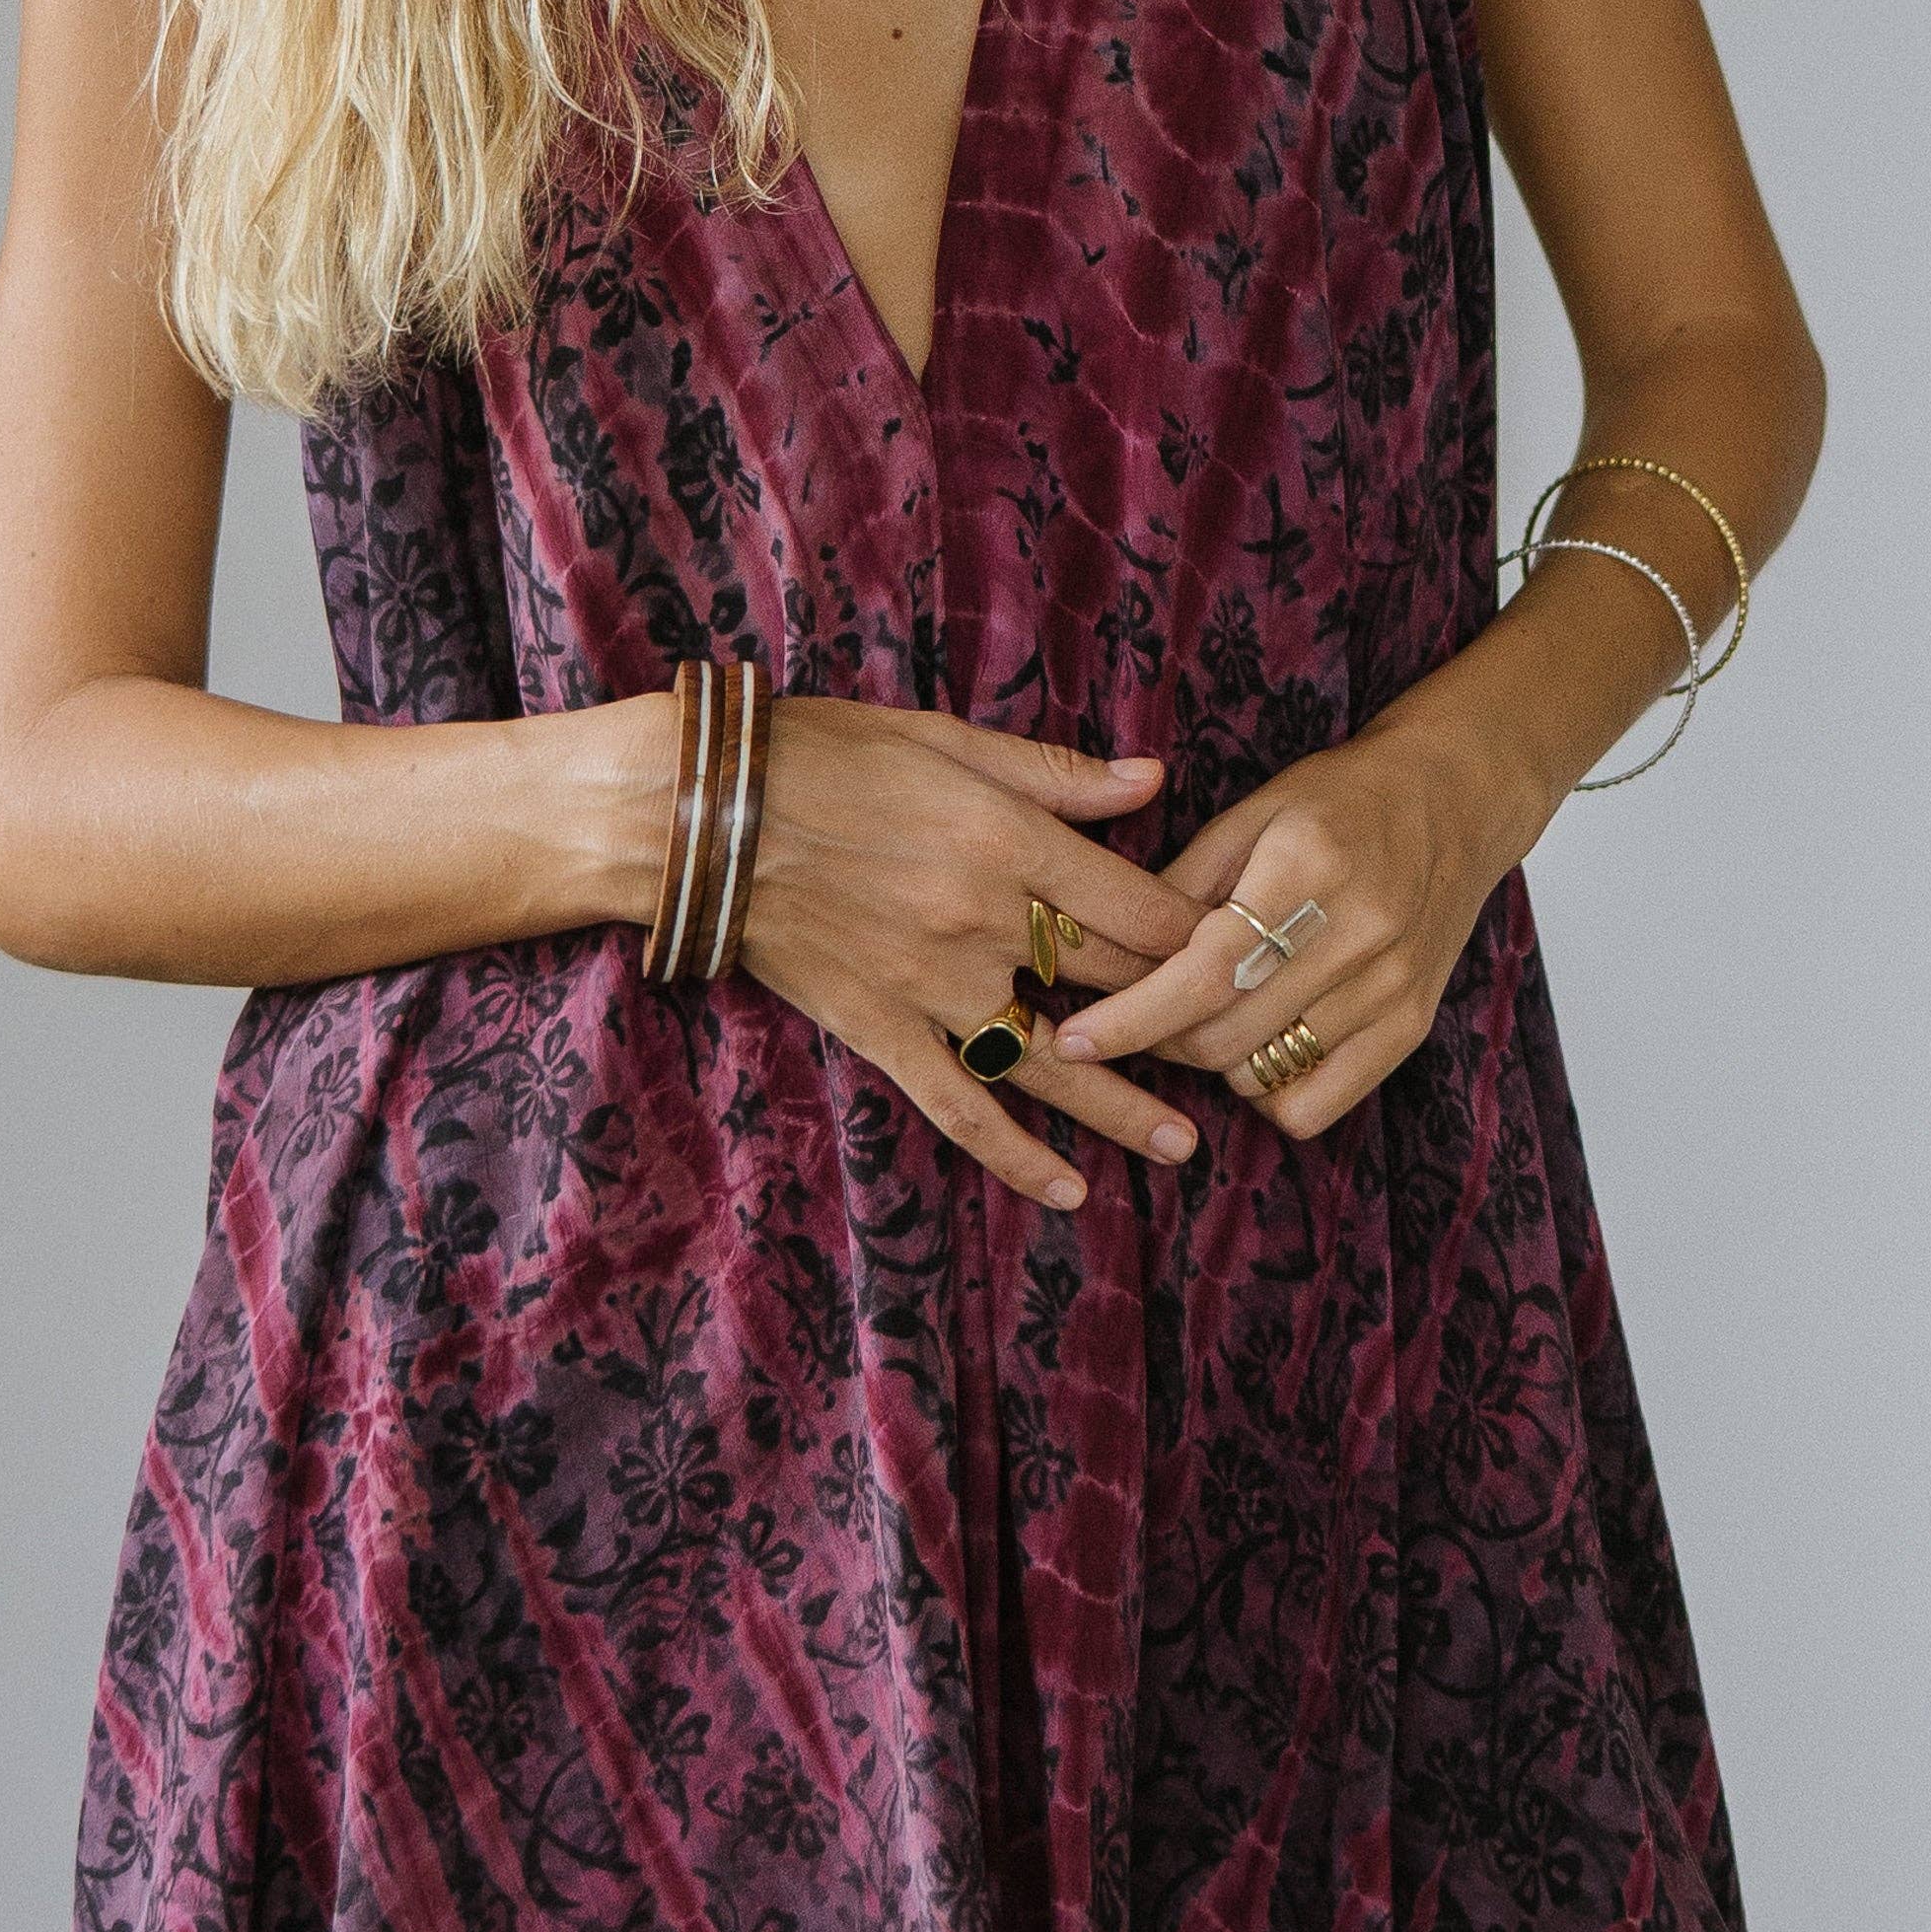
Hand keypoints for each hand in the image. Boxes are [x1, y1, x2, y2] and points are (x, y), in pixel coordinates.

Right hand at [737, 698, 1212, 1210]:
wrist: (696, 813)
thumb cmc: (820, 754)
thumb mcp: (944, 739)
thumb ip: (1054, 773)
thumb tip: (1154, 780)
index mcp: (1010, 843)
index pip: (1142, 908)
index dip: (1200, 936)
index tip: (1235, 953)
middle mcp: (984, 923)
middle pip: (1113, 986)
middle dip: (1180, 1019)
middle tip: (1233, 1050)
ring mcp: (932, 986)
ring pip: (1050, 1064)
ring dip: (1122, 1109)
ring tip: (1183, 1148)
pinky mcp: (879, 1029)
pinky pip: (960, 1107)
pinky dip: (1015, 1156)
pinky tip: (1067, 1192)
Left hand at [1043, 708, 1522, 1145]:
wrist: (1456, 798)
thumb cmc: (1340, 800)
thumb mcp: (1253, 812)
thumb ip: (1182, 886)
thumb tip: (1110, 958)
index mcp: (1309, 864)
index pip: (1206, 971)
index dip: (1132, 1017)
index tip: (1076, 1040)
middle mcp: (1359, 931)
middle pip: (1225, 1034)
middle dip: (1158, 1037)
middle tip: (1136, 1013)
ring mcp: (1392, 986)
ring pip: (1260, 1074)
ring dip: (1209, 1060)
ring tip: (1205, 1013)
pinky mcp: (1411, 1025)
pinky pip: (1315, 1105)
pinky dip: (1267, 1090)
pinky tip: (1260, 1042)